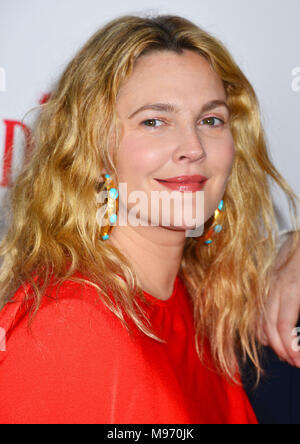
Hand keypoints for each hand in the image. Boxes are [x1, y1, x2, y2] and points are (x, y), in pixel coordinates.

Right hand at [259, 231, 299, 366]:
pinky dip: (259, 325)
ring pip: (258, 319)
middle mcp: (273, 286)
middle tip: (294, 361)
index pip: (282, 326)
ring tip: (283, 351)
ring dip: (269, 340)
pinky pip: (255, 308)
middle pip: (268, 327)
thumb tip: (295, 332)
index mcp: (290, 287)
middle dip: (281, 349)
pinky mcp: (264, 279)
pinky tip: (266, 334)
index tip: (298, 360)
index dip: (289, 348)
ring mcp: (266, 282)